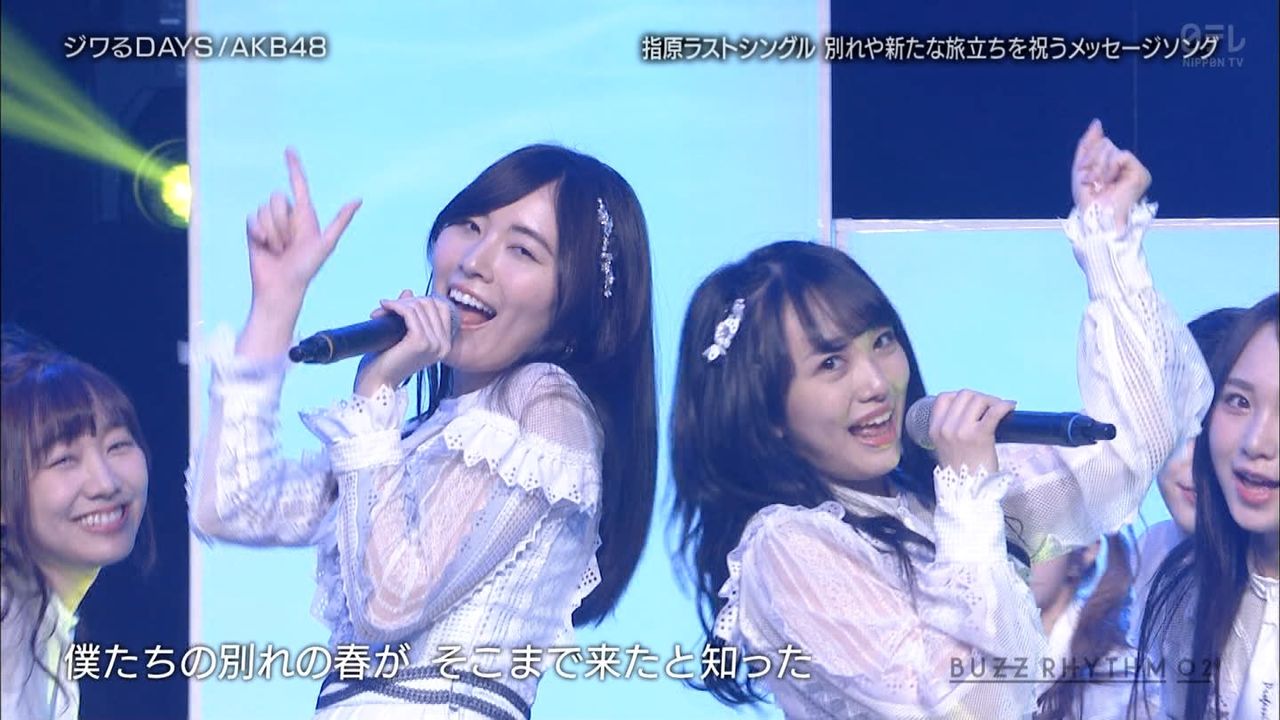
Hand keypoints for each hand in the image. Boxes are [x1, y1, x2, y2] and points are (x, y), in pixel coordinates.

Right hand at [245, 148, 361, 309]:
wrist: (282, 286)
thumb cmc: (306, 268)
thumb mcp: (326, 243)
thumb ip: (340, 221)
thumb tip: (358, 199)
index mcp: (306, 215)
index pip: (299, 185)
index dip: (294, 166)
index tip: (289, 150)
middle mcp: (287, 215)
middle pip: (279, 198)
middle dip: (283, 223)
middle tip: (289, 244)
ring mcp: (269, 222)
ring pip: (265, 209)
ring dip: (272, 232)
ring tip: (279, 249)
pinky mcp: (254, 229)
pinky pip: (252, 218)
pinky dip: (259, 233)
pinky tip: (264, 246)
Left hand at [353, 290, 454, 396]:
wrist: (376, 383)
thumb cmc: (386, 362)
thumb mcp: (402, 334)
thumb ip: (409, 314)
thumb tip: (408, 291)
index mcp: (444, 344)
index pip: (442, 307)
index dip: (421, 300)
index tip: (401, 305)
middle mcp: (444, 345)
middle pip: (431, 304)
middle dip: (408, 301)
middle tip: (388, 307)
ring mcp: (434, 344)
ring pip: (419, 307)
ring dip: (399, 304)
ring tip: (383, 309)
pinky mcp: (420, 342)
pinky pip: (410, 313)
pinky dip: (395, 306)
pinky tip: (384, 306)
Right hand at [927, 390, 1016, 474]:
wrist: (968, 491)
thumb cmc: (960, 470)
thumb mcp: (945, 447)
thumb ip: (950, 428)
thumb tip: (970, 411)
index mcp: (935, 429)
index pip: (944, 398)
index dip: (960, 396)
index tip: (972, 405)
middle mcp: (946, 427)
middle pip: (964, 395)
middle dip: (979, 397)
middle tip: (990, 407)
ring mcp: (962, 431)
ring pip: (978, 399)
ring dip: (991, 401)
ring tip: (999, 409)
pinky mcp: (980, 436)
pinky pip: (994, 412)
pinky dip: (1004, 406)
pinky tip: (1010, 407)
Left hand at [1071, 119, 1151, 227]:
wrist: (1094, 218)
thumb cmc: (1087, 200)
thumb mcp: (1082, 168)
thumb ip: (1089, 144)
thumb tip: (1097, 122)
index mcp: (1112, 164)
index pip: (1101, 143)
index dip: (1088, 156)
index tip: (1084, 175)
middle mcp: (1126, 165)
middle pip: (1105, 143)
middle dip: (1091, 161)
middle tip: (1090, 181)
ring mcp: (1134, 169)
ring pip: (1111, 148)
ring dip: (1098, 167)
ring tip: (1097, 184)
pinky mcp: (1141, 174)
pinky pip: (1121, 155)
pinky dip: (1109, 168)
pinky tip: (1108, 182)